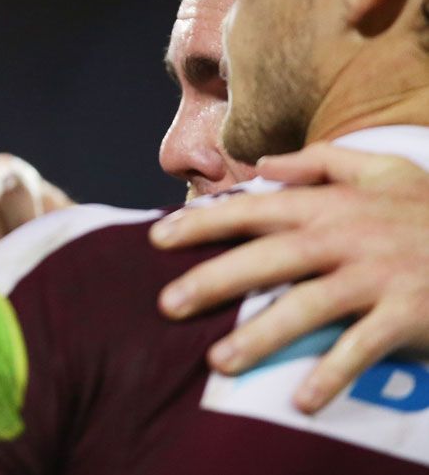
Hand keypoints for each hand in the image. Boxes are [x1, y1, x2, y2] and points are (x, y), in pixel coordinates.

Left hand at [150, 143, 428, 412]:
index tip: (158, 237)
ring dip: (262, 336)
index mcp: (335, 205)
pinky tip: (301, 399)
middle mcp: (349, 238)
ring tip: (218, 362)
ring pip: (309, 306)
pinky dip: (334, 373)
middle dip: (214, 280)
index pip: (256, 210)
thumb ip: (322, 162)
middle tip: (166, 304)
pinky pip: (364, 347)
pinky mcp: (409, 314)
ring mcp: (379, 277)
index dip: (205, 222)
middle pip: (270, 258)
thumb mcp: (384, 170)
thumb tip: (266, 165)